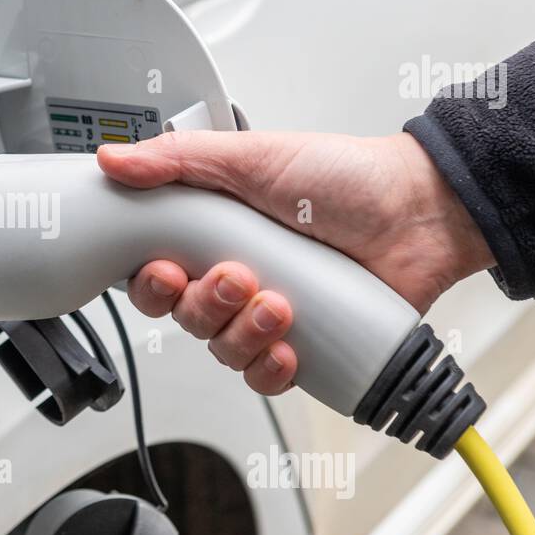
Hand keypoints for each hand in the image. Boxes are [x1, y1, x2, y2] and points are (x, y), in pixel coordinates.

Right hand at [96, 130, 493, 394]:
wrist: (420, 213)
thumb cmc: (346, 178)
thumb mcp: (253, 156)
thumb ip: (178, 160)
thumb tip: (114, 160)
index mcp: (212, 233)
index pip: (154, 274)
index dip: (151, 284)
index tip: (167, 273)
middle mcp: (235, 276)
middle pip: (183, 317)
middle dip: (204, 305)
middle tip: (238, 277)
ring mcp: (268, 314)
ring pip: (222, 350)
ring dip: (242, 333)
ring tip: (280, 304)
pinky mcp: (303, 346)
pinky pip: (264, 378)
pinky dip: (269, 369)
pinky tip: (289, 347)